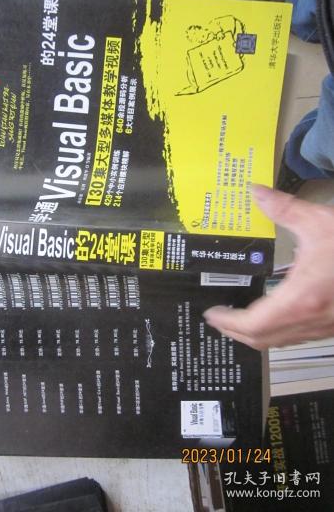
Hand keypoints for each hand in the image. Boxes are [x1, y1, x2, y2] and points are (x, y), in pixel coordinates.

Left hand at [203, 184, 333, 349]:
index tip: (212, 313)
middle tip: (218, 319)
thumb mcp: (320, 221)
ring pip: (281, 343)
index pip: (253, 324)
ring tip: (238, 320)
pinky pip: (298, 337)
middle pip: (262, 340)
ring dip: (255, 335)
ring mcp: (326, 328)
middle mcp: (312, 320)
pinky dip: (277, 333)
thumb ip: (283, 208)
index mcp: (302, 297)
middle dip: (235, 332)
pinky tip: (274, 317)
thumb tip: (255, 192)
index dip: (228, 322)